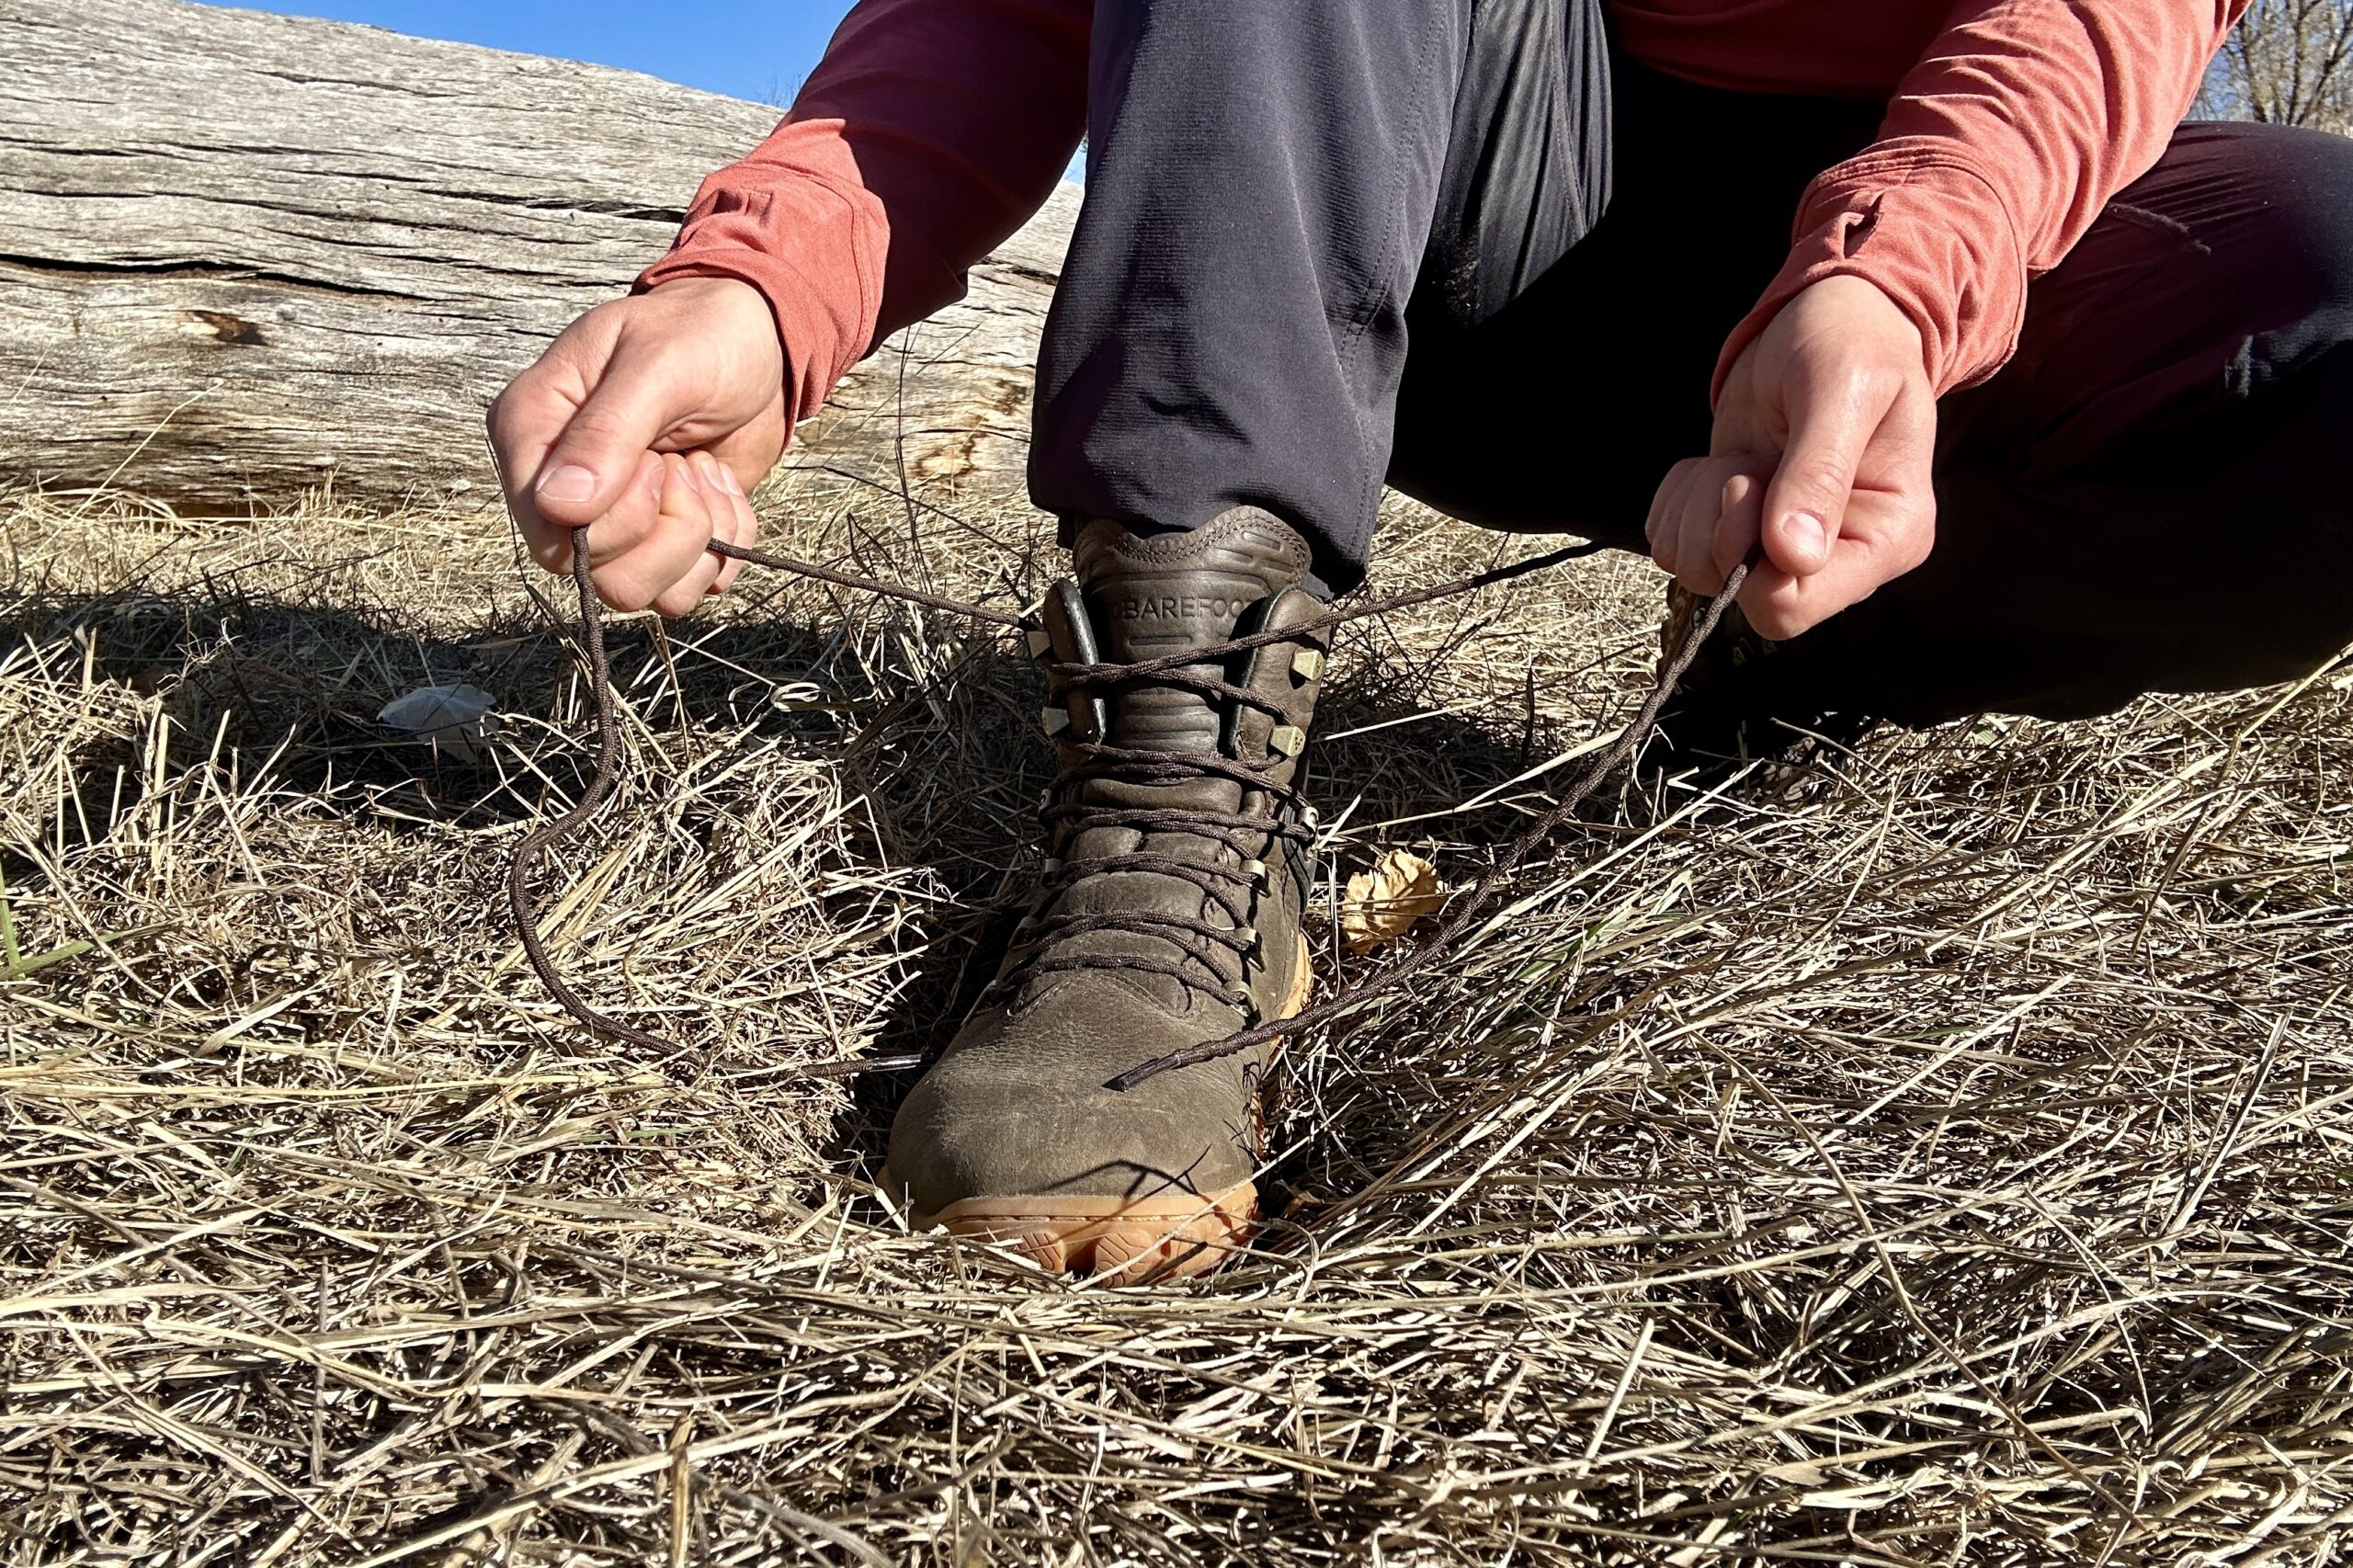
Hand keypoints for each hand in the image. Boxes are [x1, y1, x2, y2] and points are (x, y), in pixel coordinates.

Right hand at [488, 276, 787, 613]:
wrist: (756, 343)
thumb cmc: (697, 336)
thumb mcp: (657, 365)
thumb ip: (608, 432)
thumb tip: (559, 507)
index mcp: (532, 434)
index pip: (546, 533)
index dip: (614, 520)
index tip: (657, 461)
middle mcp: (559, 488)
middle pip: (597, 574)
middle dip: (666, 525)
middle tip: (684, 462)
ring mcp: (613, 521)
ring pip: (641, 593)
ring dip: (698, 538)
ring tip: (703, 471)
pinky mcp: (664, 540)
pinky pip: (690, 588)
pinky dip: (726, 543)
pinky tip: (722, 488)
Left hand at [1646, 275, 1937, 640]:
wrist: (1825, 322)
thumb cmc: (1850, 343)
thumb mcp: (1843, 388)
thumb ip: (1818, 471)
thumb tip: (1793, 555)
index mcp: (1888, 538)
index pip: (1793, 604)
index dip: (1748, 554)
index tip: (1752, 481)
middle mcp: (1838, 559)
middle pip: (1738, 597)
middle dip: (1719, 526)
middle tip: (1746, 463)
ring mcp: (1785, 552)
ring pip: (1696, 571)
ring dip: (1697, 507)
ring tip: (1741, 456)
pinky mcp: (1739, 533)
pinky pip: (1675, 546)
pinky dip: (1680, 500)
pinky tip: (1719, 463)